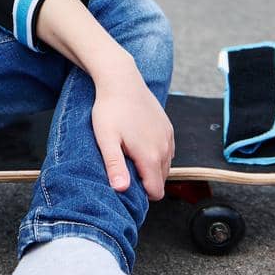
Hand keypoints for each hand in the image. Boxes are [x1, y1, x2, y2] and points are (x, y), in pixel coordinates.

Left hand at [89, 61, 174, 200]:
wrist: (122, 81)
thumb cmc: (110, 110)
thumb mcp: (106, 139)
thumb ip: (115, 166)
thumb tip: (121, 190)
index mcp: (151, 156)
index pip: (156, 192)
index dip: (142, 194)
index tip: (126, 182)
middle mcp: (165, 149)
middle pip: (161, 181)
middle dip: (146, 181)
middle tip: (124, 167)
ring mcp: (168, 137)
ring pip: (165, 166)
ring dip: (151, 167)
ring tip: (129, 154)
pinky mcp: (168, 128)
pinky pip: (167, 151)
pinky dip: (156, 154)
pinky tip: (138, 143)